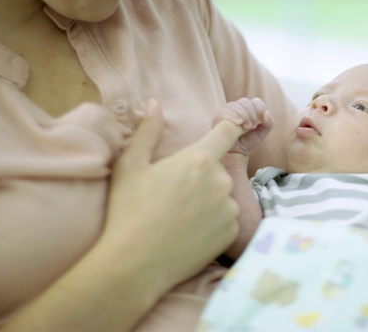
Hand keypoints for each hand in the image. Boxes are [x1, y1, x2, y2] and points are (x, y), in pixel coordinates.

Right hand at [102, 99, 244, 286]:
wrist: (135, 264)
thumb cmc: (128, 211)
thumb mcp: (131, 165)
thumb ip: (148, 131)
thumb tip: (153, 104)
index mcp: (199, 159)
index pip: (228, 131)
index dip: (234, 124)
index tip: (239, 123)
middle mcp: (221, 181)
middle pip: (218, 169)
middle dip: (201, 175)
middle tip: (173, 194)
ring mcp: (229, 208)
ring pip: (222, 195)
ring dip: (208, 200)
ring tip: (178, 217)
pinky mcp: (232, 232)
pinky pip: (226, 219)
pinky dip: (212, 223)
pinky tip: (189, 232)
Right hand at [212, 97, 272, 155]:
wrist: (235, 154)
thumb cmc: (247, 143)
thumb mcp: (261, 134)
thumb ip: (269, 124)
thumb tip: (266, 113)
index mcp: (249, 109)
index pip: (256, 102)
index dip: (259, 110)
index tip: (258, 122)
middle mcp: (237, 107)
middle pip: (246, 101)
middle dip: (251, 114)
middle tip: (251, 126)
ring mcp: (227, 111)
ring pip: (236, 105)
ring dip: (243, 116)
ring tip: (245, 128)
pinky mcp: (218, 117)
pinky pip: (225, 111)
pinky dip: (233, 116)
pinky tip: (238, 123)